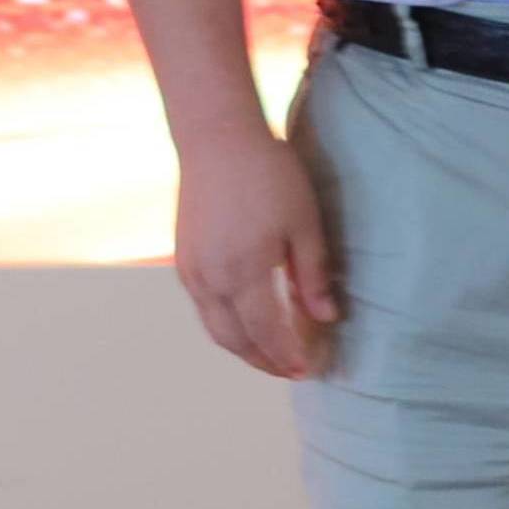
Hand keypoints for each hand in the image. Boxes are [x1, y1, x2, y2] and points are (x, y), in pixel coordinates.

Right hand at [172, 124, 339, 377]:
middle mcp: (210, 279)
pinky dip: (225, 323)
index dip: (287, 356)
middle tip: (290, 370)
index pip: (267, 333)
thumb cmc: (268, 174)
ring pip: (214, 327)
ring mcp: (191, 271)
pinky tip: (245, 318)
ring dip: (241, 346)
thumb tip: (326, 318)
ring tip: (269, 352)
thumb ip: (312, 275)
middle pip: (234, 340)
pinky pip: (203, 306)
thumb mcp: (304, 223)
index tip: (308, 370)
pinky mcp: (182, 259)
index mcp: (242, 272)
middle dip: (262, 361)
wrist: (217, 138)